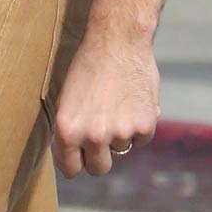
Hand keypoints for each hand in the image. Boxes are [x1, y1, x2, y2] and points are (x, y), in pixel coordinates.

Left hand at [51, 32, 159, 178]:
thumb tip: (75, 155)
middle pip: (99, 168)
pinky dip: (139, 126)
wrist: (118, 42)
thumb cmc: (87, 67)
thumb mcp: (66, 100)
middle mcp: (93, 136)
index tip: (79, 160)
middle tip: (100, 138)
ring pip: (121, 150)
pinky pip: (141, 139)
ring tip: (116, 106)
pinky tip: (132, 103)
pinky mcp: (145, 126)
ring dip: (120, 135)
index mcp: (68, 131)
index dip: (75, 164)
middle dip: (98, 157)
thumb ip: (70, 130)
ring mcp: (121, 133)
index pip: (71, 169)